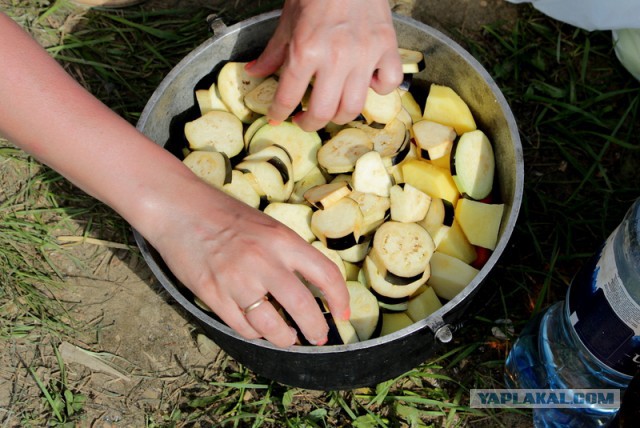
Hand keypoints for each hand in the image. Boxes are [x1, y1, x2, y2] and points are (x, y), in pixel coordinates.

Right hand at [142, 176, 350, 347]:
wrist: (180, 208)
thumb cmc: (226, 215)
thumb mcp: (267, 226)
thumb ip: (288, 254)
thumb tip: (311, 286)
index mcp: (282, 240)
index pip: (325, 274)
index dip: (340, 298)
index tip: (343, 313)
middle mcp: (264, 261)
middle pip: (303, 307)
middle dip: (316, 329)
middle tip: (318, 336)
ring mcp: (236, 280)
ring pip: (271, 326)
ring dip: (285, 339)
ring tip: (288, 338)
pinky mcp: (212, 294)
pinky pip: (242, 327)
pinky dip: (254, 334)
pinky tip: (258, 330)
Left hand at [246, 0, 402, 130]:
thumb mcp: (288, 21)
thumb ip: (273, 52)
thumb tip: (254, 73)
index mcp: (305, 50)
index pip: (288, 97)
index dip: (279, 113)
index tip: (278, 117)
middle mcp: (336, 58)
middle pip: (324, 113)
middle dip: (310, 124)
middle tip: (305, 120)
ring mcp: (365, 55)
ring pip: (354, 107)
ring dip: (340, 115)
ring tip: (332, 109)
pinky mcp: (387, 48)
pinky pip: (388, 85)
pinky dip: (378, 90)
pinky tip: (367, 82)